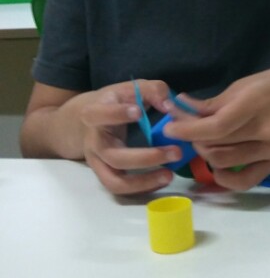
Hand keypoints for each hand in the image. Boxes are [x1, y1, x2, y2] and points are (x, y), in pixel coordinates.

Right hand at [79, 79, 181, 194]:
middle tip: (175, 151)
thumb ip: (152, 90)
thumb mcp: (131, 89)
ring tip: (169, 174)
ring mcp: (98, 162)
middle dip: (146, 158)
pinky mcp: (105, 175)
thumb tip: (169, 105)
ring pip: (115, 181)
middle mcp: (94, 142)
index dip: (117, 114)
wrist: (86, 121)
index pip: (99, 115)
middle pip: (114, 157)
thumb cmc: (115, 102)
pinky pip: (121, 188)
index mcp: (94, 114)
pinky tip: (163, 179)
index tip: (139, 112)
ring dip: (143, 181)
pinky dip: (142, 188)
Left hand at [162, 66, 269, 189]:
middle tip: (182, 128)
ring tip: (201, 140)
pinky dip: (226, 178)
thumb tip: (185, 108)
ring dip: (205, 152)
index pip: (216, 126)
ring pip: (226, 161)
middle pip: (217, 143)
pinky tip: (216, 168)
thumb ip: (219, 100)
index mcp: (258, 102)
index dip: (187, 129)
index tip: (170, 126)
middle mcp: (266, 129)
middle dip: (193, 137)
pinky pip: (246, 180)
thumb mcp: (252, 81)